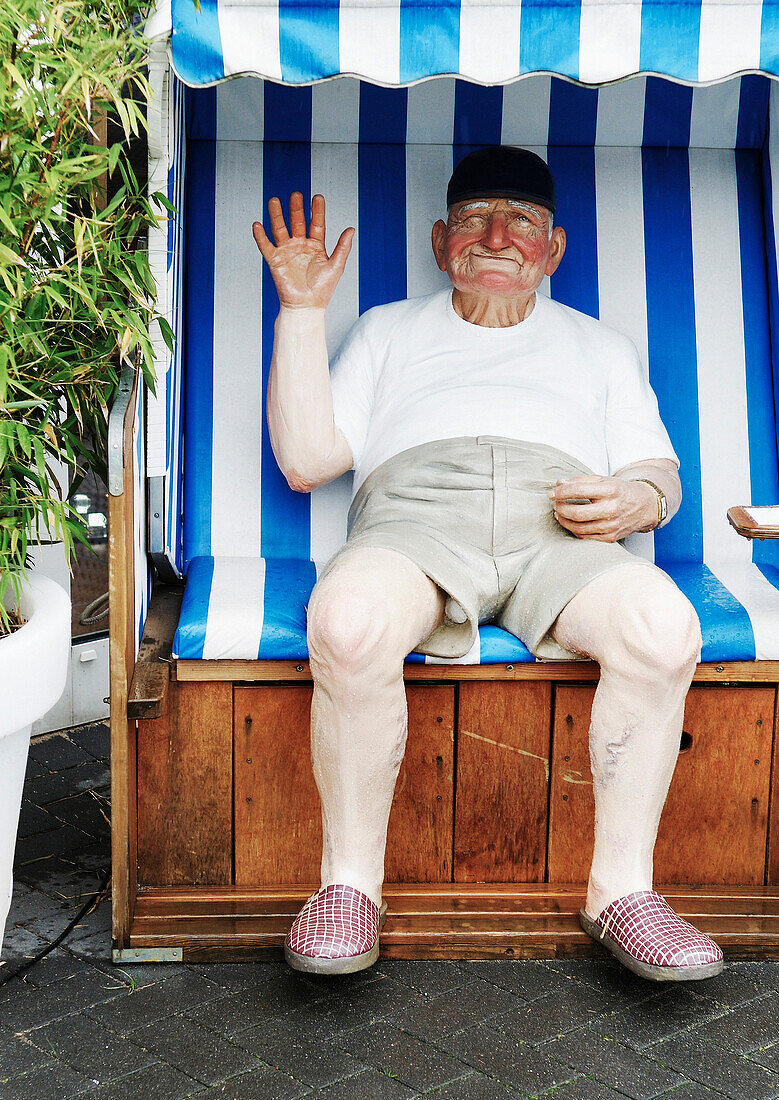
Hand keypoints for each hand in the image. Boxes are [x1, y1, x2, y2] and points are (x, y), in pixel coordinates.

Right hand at [252, 193, 353, 310]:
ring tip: (275, 201)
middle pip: (297, 222)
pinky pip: (265, 246)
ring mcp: (287, 252)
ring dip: (277, 215)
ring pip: (280, 229)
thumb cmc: (322, 290)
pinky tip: (257, 224)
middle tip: (296, 195)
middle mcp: (300, 246)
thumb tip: (351, 229)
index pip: (316, 224)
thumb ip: (343, 247)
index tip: (317, 197)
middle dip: (296, 209)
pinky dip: (260, 236)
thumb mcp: (336, 266)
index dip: (317, 211)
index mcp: (316, 247)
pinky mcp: (275, 261)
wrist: (307, 307)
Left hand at [548, 475, 658, 541]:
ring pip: (579, 527)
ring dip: (564, 521)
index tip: (551, 493)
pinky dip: (574, 530)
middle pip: (577, 513)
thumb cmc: (621, 491)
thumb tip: (559, 483)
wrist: (645, 505)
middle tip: (555, 505)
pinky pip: (586, 537)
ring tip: (559, 514)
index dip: (561, 492)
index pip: (579, 490)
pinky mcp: (611, 537)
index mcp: (611, 490)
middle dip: (560, 509)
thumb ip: (580, 481)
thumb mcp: (604, 480)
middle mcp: (612, 509)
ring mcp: (612, 525)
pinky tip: (570, 523)